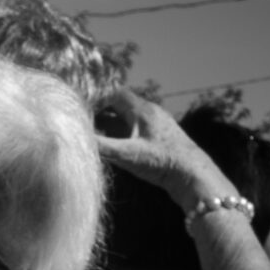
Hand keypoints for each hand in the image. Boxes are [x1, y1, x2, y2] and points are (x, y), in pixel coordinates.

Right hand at [90, 90, 227, 209]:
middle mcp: (149, 113)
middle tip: (80, 123)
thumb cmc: (163, 162)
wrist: (194, 176)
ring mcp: (154, 126)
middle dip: (99, 113)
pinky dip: (120, 136)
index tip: (78, 108)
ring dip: (109, 126)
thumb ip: (101, 146)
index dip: (95, 98)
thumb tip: (75, 141)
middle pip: (118, 106)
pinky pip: (134, 130)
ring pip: (126, 119)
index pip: (114, 93)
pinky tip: (112, 148)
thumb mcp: (127, 154)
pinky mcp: (158, 139)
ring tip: (92, 136)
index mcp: (142, 110)